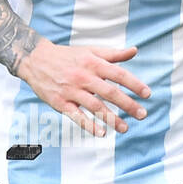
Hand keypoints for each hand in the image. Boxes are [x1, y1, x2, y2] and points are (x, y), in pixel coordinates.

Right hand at [16, 39, 149, 135]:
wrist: (35, 59)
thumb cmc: (67, 56)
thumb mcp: (90, 51)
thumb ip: (113, 54)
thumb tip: (134, 50)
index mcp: (93, 63)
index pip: (119, 74)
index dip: (134, 84)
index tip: (147, 94)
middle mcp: (84, 76)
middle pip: (110, 92)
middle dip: (128, 104)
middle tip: (142, 114)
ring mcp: (71, 90)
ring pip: (95, 106)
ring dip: (112, 118)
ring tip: (125, 128)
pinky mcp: (60, 102)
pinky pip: (76, 116)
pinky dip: (89, 125)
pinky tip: (101, 133)